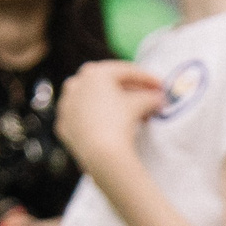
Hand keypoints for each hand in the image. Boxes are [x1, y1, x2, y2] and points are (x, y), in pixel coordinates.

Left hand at [56, 60, 165, 176]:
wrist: (100, 154)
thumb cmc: (120, 122)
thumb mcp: (141, 104)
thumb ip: (150, 97)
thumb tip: (159, 98)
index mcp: (93, 72)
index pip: (125, 71)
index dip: (147, 78)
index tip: (161, 86)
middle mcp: (75, 83)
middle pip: (108, 85)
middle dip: (131, 92)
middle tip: (150, 99)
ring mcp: (66, 105)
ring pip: (94, 101)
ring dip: (114, 105)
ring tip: (133, 116)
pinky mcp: (64, 125)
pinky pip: (85, 118)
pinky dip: (99, 120)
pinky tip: (112, 128)